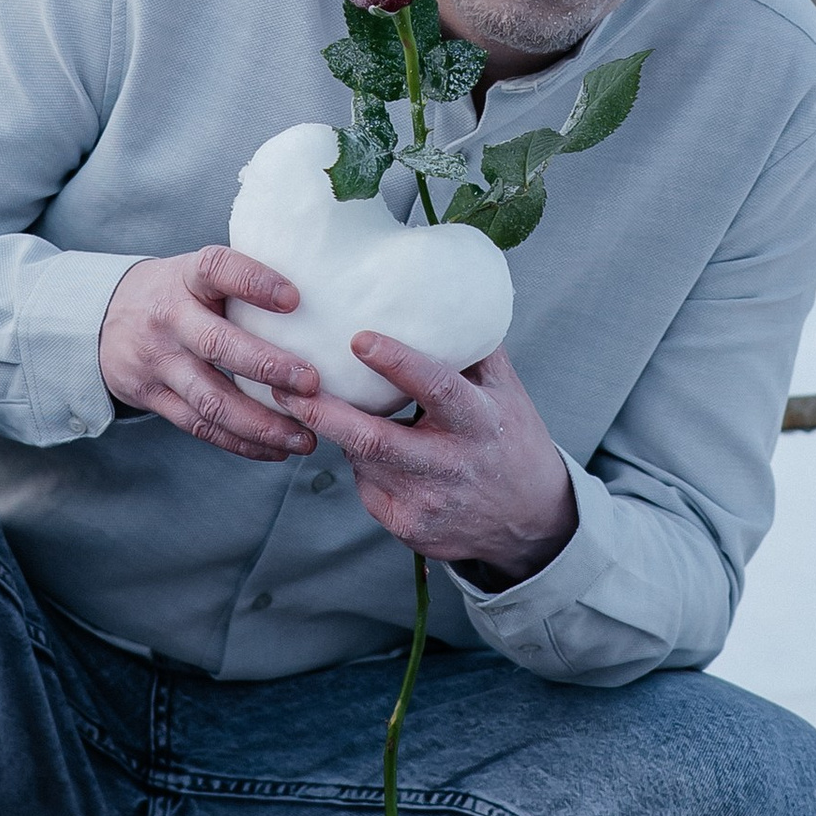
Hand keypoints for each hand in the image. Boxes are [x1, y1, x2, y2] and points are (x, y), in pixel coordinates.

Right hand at [98, 248, 318, 459]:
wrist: (104, 319)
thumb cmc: (177, 293)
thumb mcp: (196, 271)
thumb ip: (240, 282)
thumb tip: (321, 296)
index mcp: (187, 277)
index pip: (217, 270)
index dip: (254, 282)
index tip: (294, 299)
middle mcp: (169, 317)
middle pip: (218, 345)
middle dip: (268, 367)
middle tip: (312, 384)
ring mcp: (158, 360)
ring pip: (211, 399)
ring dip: (262, 423)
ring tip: (305, 437)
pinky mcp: (153, 396)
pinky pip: (200, 426)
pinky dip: (241, 442)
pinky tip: (276, 449)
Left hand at [286, 339, 577, 584]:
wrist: (529, 520)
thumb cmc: (510, 439)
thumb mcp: (506, 391)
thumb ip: (472, 347)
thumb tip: (437, 287)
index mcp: (479, 420)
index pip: (436, 388)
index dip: (397, 364)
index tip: (359, 339)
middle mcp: (452, 464)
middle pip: (376, 441)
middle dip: (325, 414)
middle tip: (286, 386)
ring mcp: (429, 502)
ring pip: (363, 463)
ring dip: (336, 432)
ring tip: (306, 404)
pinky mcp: (410, 528)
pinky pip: (368, 489)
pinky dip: (362, 465)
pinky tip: (364, 450)